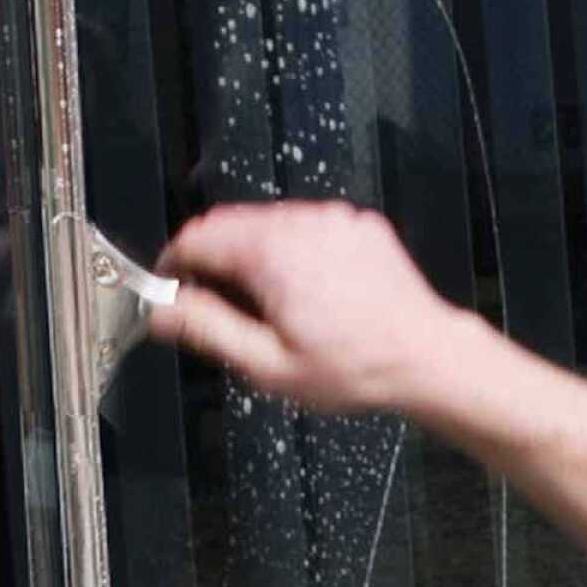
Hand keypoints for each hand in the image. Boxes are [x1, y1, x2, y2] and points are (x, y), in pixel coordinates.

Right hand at [150, 201, 459, 414]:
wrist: (425, 357)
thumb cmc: (355, 368)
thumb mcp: (268, 365)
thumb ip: (207, 330)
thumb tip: (160, 310)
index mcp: (271, 253)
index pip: (196, 237)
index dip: (174, 265)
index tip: (172, 291)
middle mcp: (302, 222)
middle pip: (229, 225)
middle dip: (215, 263)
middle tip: (224, 311)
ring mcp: (333, 219)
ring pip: (267, 224)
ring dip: (255, 257)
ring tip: (275, 310)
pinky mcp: (356, 224)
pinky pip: (306, 227)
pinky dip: (294, 252)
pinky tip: (310, 294)